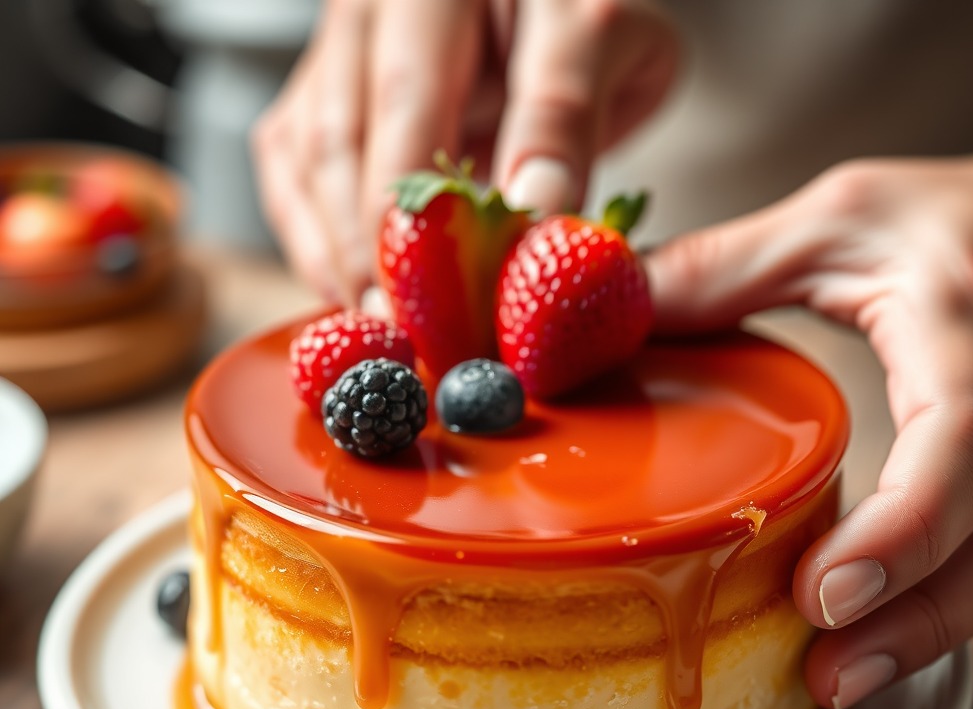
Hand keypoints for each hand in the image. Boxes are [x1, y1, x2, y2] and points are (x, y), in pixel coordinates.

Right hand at [251, 0, 678, 305]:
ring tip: (377, 327)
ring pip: (305, 160)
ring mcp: (337, 49)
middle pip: (343, 141)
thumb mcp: (607, 39)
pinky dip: (315, 237)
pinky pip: (289, 167)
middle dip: (371, 251)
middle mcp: (370, 9)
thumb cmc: (580, 10)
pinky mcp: (320, 89)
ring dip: (337, 253)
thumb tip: (534, 216)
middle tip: (403, 335)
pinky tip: (349, 288)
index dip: (420, 215)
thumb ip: (566, 115)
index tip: (442, 303)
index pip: (410, 103)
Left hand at [646, 153, 972, 708]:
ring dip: (937, 630)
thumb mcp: (836, 220)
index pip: (957, 439)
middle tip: (830, 677)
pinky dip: (954, 601)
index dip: (902, 530)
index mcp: (972, 321)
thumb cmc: (951, 221)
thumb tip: (608, 317)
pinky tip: (894, 631)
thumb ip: (722, 269)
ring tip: (847, 675)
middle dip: (921, 621)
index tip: (825, 598)